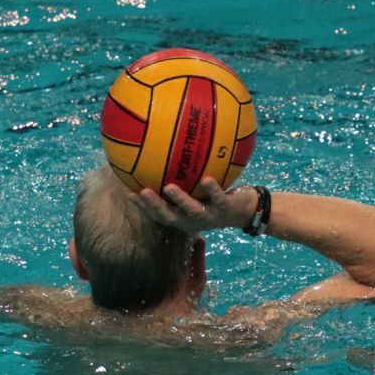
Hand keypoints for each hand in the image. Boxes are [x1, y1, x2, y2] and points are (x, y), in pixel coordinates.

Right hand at [132, 177, 255, 234]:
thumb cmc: (216, 198)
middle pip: (169, 216)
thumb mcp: (198, 190)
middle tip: (141, 192)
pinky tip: (207, 179)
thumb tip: (166, 155)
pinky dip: (212, 190)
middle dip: (154, 206)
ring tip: (168, 187)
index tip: (128, 192)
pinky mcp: (225, 210)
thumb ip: (182, 180)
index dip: (143, 206)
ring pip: (192, 210)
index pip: (158, 213)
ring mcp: (209, 216)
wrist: (246, 211)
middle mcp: (193, 219)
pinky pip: (218, 199)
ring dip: (180, 200)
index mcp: (183, 216)